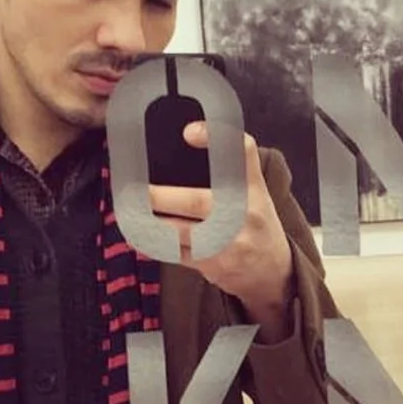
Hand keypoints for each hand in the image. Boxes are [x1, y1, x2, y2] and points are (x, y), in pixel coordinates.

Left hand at [148, 121, 293, 339]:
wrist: (273, 272)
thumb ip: (229, 169)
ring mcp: (230, 244)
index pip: (242, 153)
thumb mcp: (255, 191)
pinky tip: (139, 234)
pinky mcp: (215, 266)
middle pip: (198, 201)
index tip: (189, 132)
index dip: (216, 138)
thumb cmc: (256, 222)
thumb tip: (184, 141)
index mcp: (254, 188)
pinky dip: (155, 243)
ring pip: (181, 232)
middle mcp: (245, 213)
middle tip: (139, 190)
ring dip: (151, 222)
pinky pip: (177, 254)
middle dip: (163, 197)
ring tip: (129, 211)